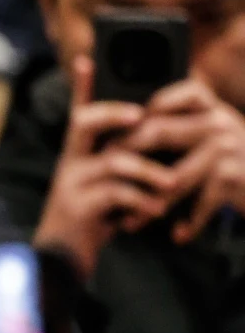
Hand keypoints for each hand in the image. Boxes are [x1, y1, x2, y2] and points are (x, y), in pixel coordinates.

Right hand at [34, 56, 177, 278]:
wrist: (61, 260)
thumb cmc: (89, 219)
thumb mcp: (102, 185)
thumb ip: (118, 162)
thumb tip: (147, 136)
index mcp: (77, 154)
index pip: (78, 112)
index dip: (82, 86)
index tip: (87, 60)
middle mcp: (69, 163)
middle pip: (84, 122)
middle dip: (113, 113)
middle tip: (141, 115)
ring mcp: (71, 185)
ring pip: (112, 162)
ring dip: (148, 171)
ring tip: (170, 183)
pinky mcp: (77, 208)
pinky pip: (115, 195)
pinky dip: (140, 202)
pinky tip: (155, 211)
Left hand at [120, 78, 244, 243]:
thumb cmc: (231, 159)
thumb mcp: (209, 132)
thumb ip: (176, 124)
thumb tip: (119, 126)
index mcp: (207, 107)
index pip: (166, 96)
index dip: (136, 112)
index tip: (105, 133)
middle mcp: (218, 122)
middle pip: (159, 132)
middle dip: (126, 157)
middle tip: (102, 174)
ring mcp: (228, 149)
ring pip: (175, 177)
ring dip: (149, 204)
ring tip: (131, 223)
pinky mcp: (235, 177)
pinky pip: (203, 203)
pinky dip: (191, 222)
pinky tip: (178, 236)